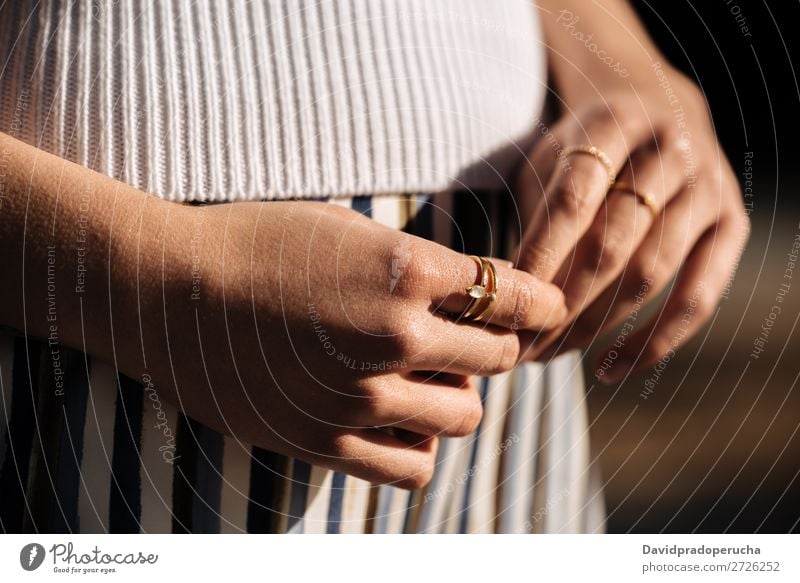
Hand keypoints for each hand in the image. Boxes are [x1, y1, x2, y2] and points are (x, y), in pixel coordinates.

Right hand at [133, 201, 566, 487]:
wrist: (169, 290)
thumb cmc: (257, 243)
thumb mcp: (346, 229)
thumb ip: (416, 263)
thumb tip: (470, 293)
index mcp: (404, 271)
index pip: (512, 294)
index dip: (539, 300)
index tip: (542, 306)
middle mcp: (394, 336)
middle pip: (499, 357)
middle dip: (495, 344)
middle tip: (470, 335)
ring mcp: (361, 397)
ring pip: (465, 415)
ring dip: (461, 394)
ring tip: (429, 378)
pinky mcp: (326, 441)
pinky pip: (414, 466)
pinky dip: (422, 443)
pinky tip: (399, 419)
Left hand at [513, 72, 749, 381]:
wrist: (660, 113)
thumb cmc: (586, 149)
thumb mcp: (550, 157)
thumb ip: (537, 213)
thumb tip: (512, 294)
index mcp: (615, 123)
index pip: (574, 199)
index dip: (541, 256)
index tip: (511, 302)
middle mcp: (671, 150)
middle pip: (613, 242)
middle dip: (563, 302)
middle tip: (524, 341)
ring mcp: (708, 188)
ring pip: (651, 273)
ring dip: (596, 326)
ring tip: (551, 354)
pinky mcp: (733, 225)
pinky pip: (698, 298)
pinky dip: (654, 342)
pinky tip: (608, 368)